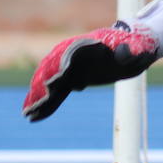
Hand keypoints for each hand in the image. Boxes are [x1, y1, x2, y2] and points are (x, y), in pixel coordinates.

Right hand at [21, 20, 159, 121]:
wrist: (130, 47)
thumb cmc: (133, 46)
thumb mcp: (135, 48)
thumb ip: (129, 51)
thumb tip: (127, 52)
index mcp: (86, 45)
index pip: (67, 55)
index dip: (58, 69)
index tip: (50, 85)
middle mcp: (72, 54)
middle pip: (52, 70)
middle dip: (41, 86)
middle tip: (33, 105)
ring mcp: (69, 67)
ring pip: (48, 82)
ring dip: (37, 97)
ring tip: (27, 114)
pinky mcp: (71, 79)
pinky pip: (55, 93)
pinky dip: (45, 103)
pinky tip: (33, 117)